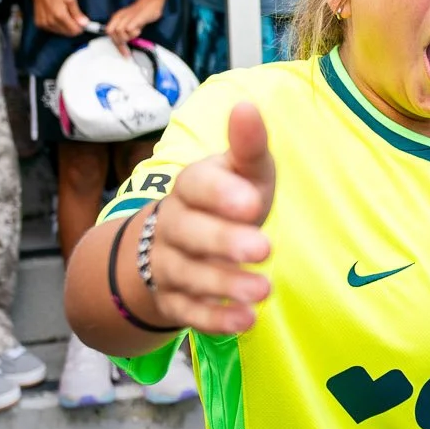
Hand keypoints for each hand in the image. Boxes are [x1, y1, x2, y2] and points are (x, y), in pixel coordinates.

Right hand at [31, 0, 90, 36]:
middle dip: (73, 27)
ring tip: (63, 14)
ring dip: (65, 27)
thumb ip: (77, 13)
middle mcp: (51, 22)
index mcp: (60, 16)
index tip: (82, 23)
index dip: (80, 28)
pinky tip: (56, 16)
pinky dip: (57, 25)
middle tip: (73, 17)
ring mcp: (44, 24)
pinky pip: (52, 30)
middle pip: (68, 33)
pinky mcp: (39, 24)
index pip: (74, 31)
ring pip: (60, 32)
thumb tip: (84, 23)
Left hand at [105, 0, 166, 44]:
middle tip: (131, 41)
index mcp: (116, 17)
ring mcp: (127, 17)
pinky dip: (134, 32)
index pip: (109, 32)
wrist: (150, 1)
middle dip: (121, 40)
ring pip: (120, 31)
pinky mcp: (136, 17)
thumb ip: (125, 32)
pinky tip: (139, 30)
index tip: (124, 52)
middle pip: (113, 33)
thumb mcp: (130, 23)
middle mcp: (120, 17)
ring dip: (129, 36)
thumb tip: (124, 45)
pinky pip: (130, 28)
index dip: (115, 43)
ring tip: (137, 32)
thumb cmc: (141, 13)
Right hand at [146, 102, 276, 332]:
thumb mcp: (241, 173)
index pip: (195, 186)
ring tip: (263, 290)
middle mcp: (172, 225)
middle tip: (263, 249)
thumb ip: (248, 148)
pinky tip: (245, 321)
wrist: (175, 245)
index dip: (220, 195)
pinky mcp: (173, 300)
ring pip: (188, 275)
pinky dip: (214, 319)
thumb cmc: (224, 202)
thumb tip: (247, 107)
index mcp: (189, 188)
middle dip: (223, 242)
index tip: (251, 202)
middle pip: (190, 233)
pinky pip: (187, 312)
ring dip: (224, 285)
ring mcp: (166, 265)